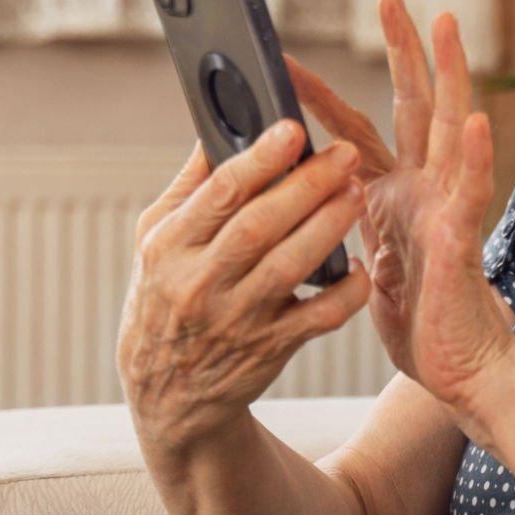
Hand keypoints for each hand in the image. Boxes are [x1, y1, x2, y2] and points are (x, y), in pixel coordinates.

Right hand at [114, 124, 370, 453]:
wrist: (166, 392)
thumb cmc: (165, 295)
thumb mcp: (156, 239)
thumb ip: (191, 185)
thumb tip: (222, 121)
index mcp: (169, 246)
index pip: (218, 194)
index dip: (259, 159)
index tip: (293, 128)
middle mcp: (199, 283)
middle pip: (260, 226)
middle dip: (308, 185)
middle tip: (346, 155)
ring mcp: (236, 319)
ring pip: (291, 267)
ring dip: (330, 226)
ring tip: (356, 192)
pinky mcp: (270, 348)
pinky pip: (319, 318)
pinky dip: (346, 291)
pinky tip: (358, 264)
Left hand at [285, 0, 514, 418]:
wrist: (458, 373)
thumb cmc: (418, 321)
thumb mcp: (364, 258)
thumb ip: (345, 221)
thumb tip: (310, 196)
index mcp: (396, 194)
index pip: (355, 132)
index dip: (321, 97)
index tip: (283, 61)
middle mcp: (427, 189)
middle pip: (415, 105)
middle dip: (405, 50)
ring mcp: (448, 209)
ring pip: (452, 128)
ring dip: (451, 75)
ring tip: (447, 25)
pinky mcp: (462, 242)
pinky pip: (469, 193)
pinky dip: (472, 156)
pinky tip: (473, 120)